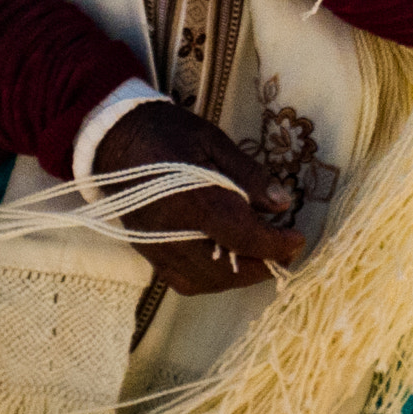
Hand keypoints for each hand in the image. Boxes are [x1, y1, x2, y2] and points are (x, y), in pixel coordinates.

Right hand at [92, 99, 304, 295]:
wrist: (115, 138)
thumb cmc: (167, 133)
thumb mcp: (213, 141)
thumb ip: (248, 175)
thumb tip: (282, 203)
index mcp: (191, 200)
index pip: (242, 235)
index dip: (274, 244)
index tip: (297, 240)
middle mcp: (172, 232)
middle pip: (226, 268)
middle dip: (261, 265)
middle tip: (283, 250)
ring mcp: (156, 248)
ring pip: (205, 281)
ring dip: (238, 276)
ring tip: (260, 257)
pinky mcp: (148, 254)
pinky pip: (183, 281)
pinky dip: (211, 278)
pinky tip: (227, 261)